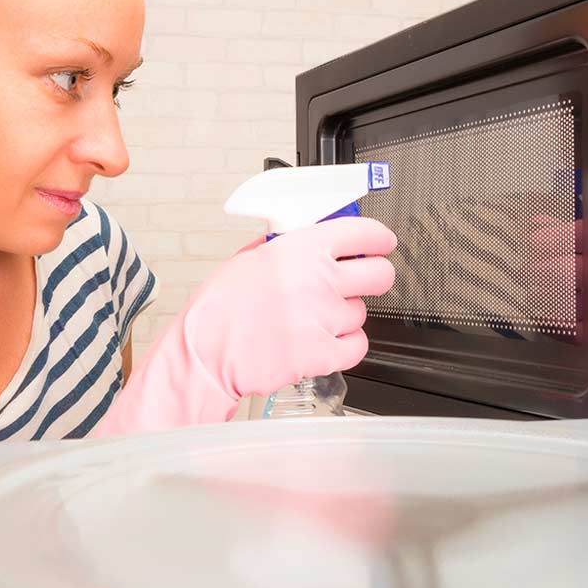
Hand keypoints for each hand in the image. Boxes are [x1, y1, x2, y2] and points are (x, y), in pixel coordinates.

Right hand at [91, 217, 396, 436]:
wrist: (205, 352)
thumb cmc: (219, 307)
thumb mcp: (251, 257)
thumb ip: (289, 246)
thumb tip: (316, 236)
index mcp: (302, 249)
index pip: (364, 233)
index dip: (378, 238)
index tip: (381, 243)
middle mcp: (320, 281)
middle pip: (381, 274)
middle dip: (374, 275)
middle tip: (361, 280)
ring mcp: (325, 319)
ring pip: (362, 313)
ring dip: (345, 315)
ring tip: (313, 318)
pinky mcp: (324, 354)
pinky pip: (358, 345)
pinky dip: (345, 345)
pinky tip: (323, 340)